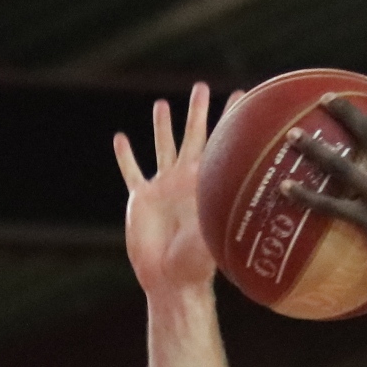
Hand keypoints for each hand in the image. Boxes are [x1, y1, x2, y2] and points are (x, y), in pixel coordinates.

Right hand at [115, 84, 222, 300]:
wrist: (171, 279)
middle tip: (201, 87)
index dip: (231, 121)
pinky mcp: (141, 200)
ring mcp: (162, 188)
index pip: (220, 144)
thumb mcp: (213, 232)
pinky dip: (125, 156)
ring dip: (161, 126)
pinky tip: (120, 138)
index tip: (243, 95)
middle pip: (192, 137)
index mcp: (205, 183)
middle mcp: (185, 180)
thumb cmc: (198, 263)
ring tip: (162, 104)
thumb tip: (247, 198)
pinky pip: (131, 172)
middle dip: (197, 112)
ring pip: (161, 148)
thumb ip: (224, 212)